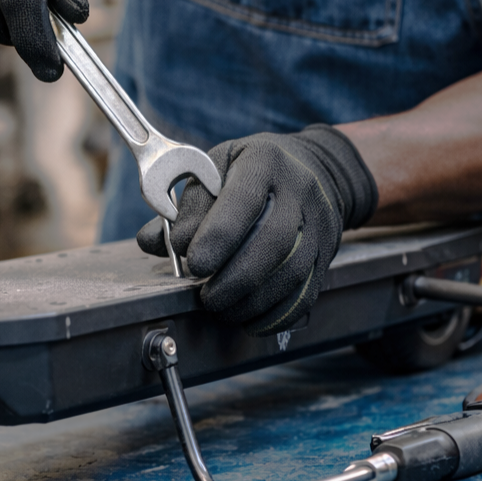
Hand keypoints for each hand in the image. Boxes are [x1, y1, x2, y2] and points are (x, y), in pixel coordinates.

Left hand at [137, 126, 376, 333]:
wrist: (316, 168)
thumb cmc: (250, 169)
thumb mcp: (215, 168)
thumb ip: (184, 205)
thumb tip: (152, 242)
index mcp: (264, 161)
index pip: (243, 200)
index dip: (217, 236)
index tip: (193, 263)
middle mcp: (299, 190)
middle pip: (273, 241)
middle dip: (234, 278)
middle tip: (206, 296)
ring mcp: (320, 223)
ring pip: (291, 272)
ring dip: (252, 301)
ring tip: (221, 308)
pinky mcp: (328, 253)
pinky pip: (307, 292)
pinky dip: (276, 314)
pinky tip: (250, 319)